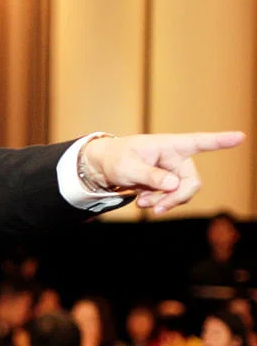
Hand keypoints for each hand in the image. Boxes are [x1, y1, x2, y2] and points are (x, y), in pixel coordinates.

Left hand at [80, 131, 245, 213]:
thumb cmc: (115, 159)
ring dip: (164, 202)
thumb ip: (149, 175)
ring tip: (142, 203)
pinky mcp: (169, 183)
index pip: (198, 142)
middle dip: (176, 198)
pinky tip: (143, 202)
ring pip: (182, 193)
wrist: (105, 168)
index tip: (240, 136)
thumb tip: (174, 185)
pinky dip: (160, 203)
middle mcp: (176, 157)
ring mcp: (173, 171)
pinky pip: (173, 198)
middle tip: (156, 209)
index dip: (220, 141)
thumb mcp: (126, 167)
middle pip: (191, 181)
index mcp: (168, 145)